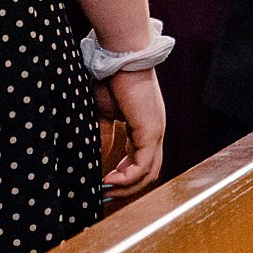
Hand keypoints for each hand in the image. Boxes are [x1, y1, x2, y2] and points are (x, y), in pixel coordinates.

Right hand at [95, 70, 165, 190]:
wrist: (118, 57)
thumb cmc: (110, 78)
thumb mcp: (104, 112)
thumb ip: (104, 134)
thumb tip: (97, 154)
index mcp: (144, 126)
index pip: (140, 160)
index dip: (124, 176)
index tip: (104, 183)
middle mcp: (154, 131)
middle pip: (148, 172)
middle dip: (126, 188)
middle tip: (105, 195)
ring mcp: (155, 132)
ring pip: (149, 173)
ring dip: (127, 187)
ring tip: (106, 189)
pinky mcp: (150, 131)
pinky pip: (143, 165)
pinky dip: (127, 178)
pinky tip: (110, 180)